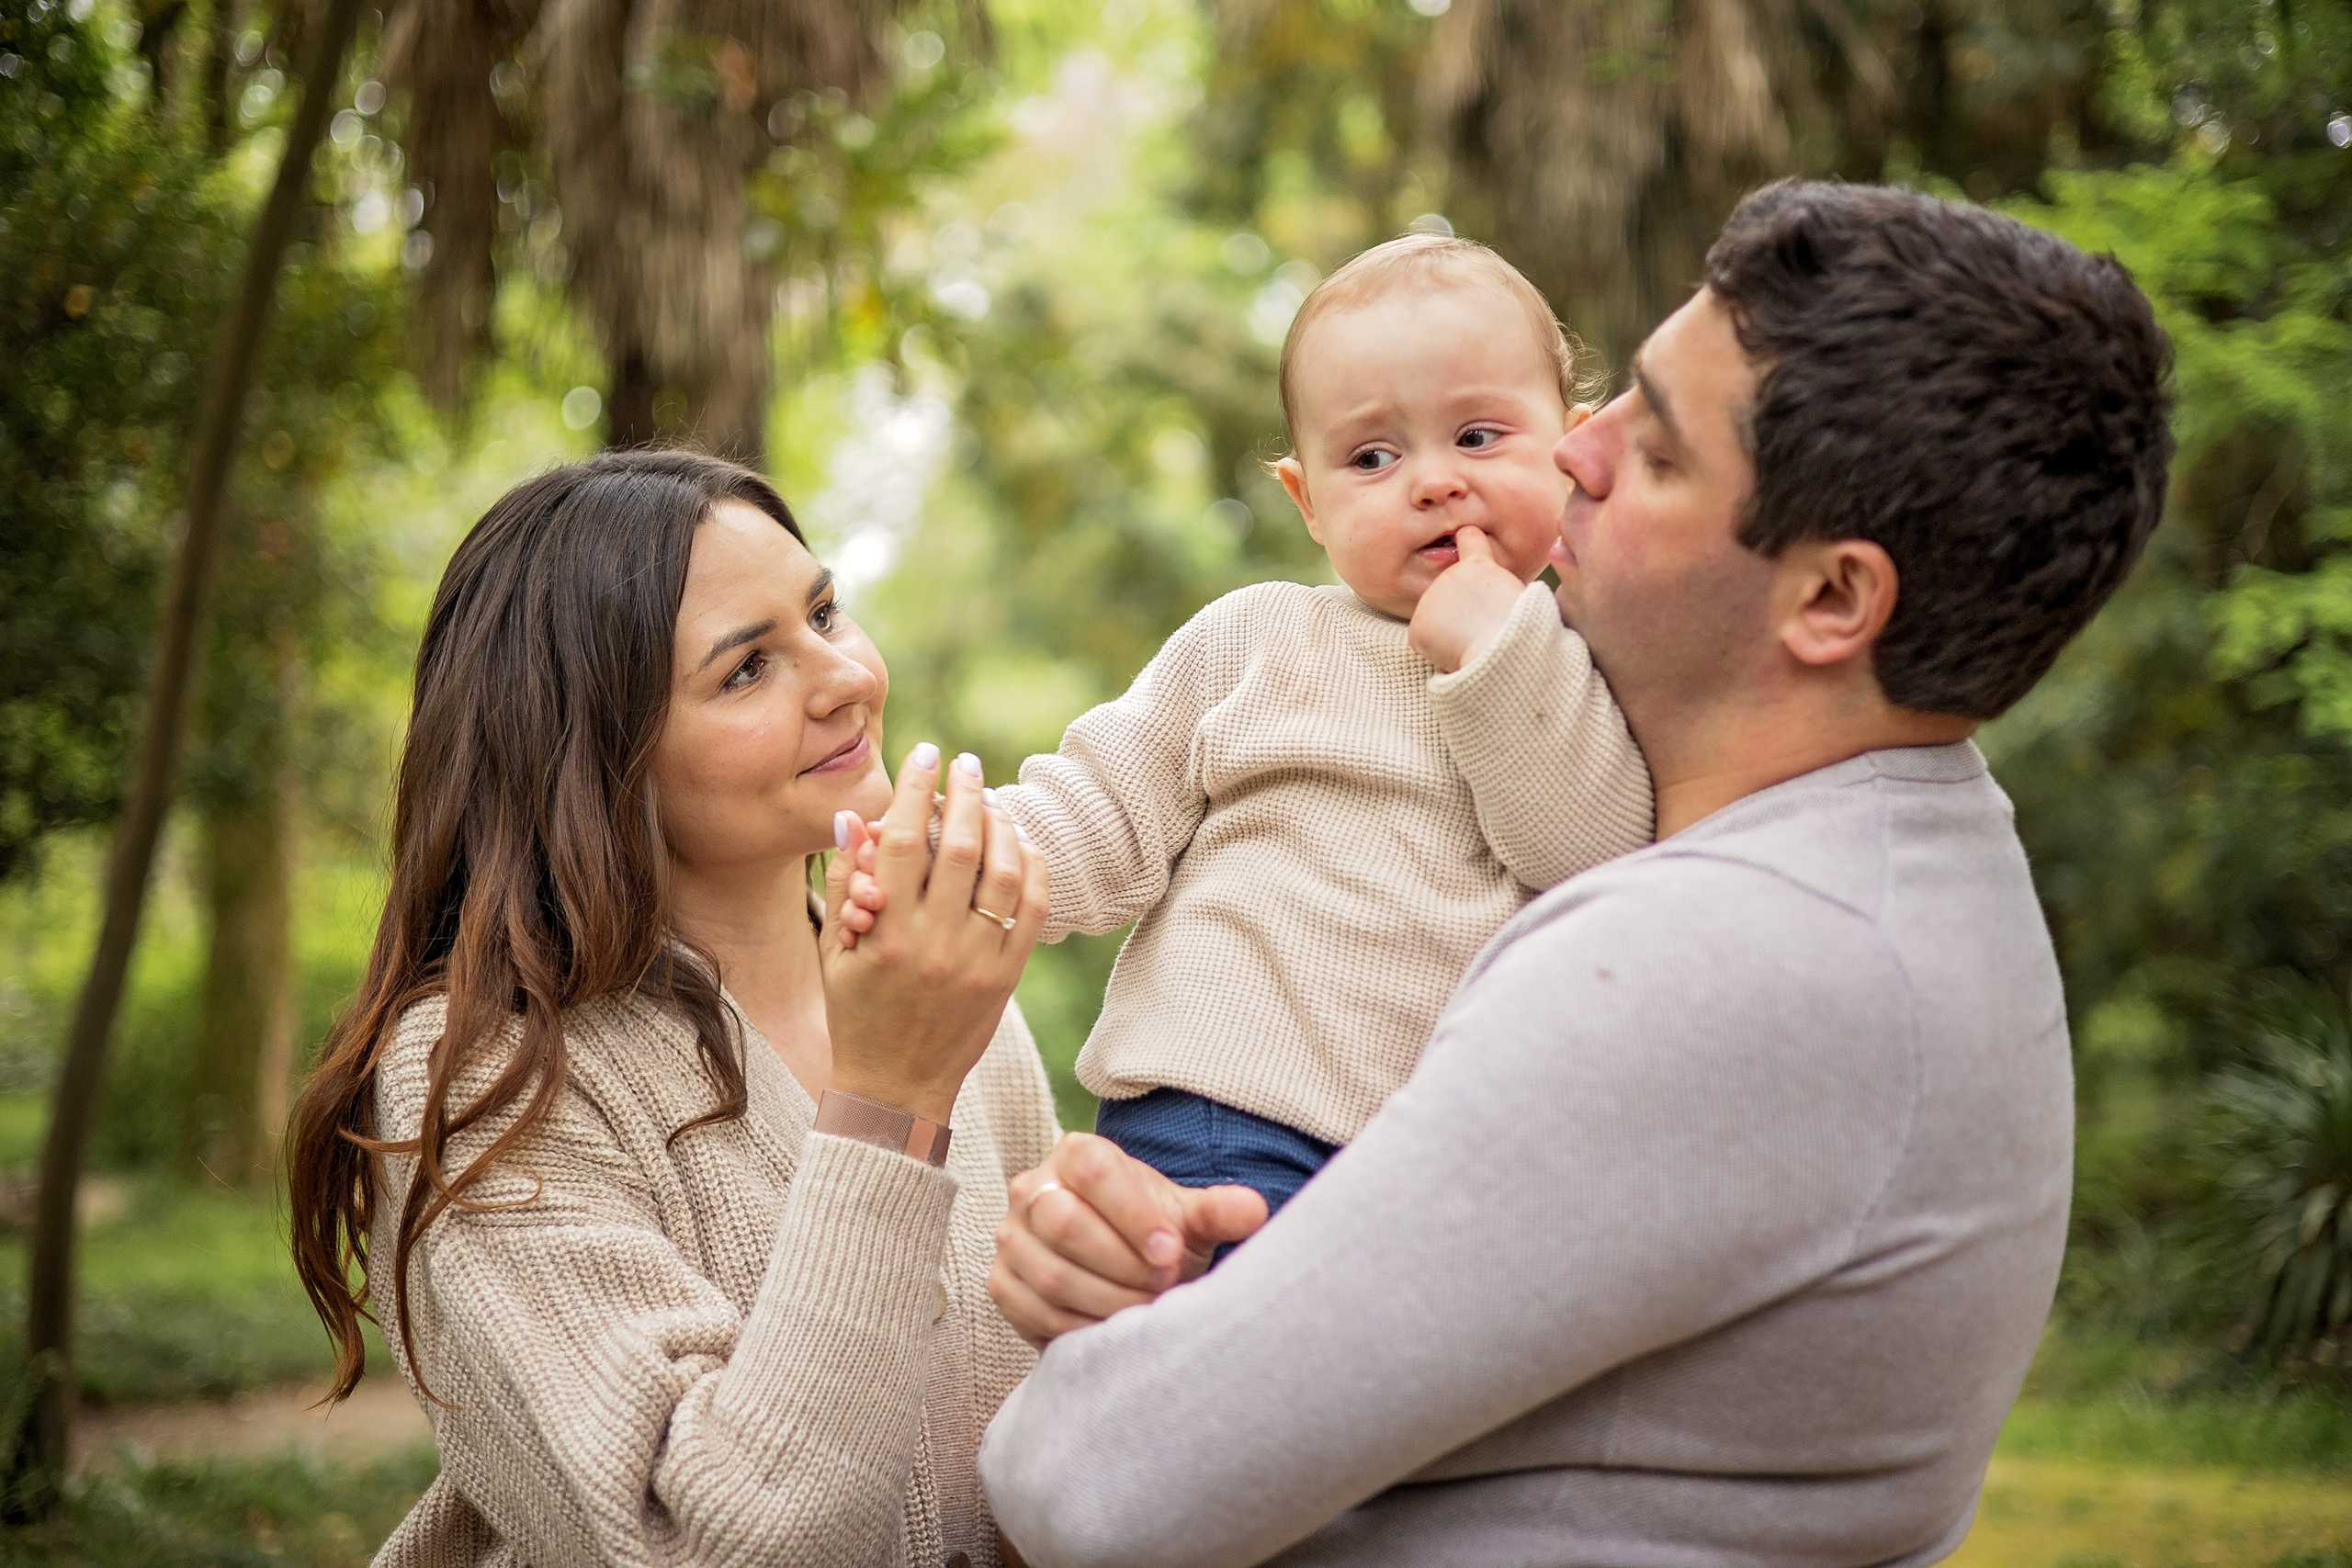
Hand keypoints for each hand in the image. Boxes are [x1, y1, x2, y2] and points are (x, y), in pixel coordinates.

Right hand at [819, 745, 1047, 1123]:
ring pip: (1002, 871)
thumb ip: (846, 881)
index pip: (899, 839)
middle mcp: (932, 943)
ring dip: (1000, 825)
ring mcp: (976, 961)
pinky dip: (1033, 867)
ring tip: (992, 801)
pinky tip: (1021, 844)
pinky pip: (1033, 909)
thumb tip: (852, 818)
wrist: (896, 1086)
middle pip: (958, 846)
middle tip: (965, 764)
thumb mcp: (836, 950)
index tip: (923, 754)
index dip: (913, 789)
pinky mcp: (1007, 977)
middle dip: (963, 793)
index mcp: (883, 933)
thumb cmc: (857, 1012)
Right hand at [987, 1132, 1268, 1347]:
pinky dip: (1080, 1326)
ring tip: (1146, 1309)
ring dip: (1107, 1299)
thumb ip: (1217, 1211)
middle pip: (1065, 1223)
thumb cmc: (1155, 1236)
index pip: (1096, 1173)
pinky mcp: (1001, 1283)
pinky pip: (1034, 1309)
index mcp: (1076, 1154)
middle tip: (1163, 1285)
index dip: (1135, 1216)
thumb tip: (1255, 1209)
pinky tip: (1112, 1328)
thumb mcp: (1188, 1219)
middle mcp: (1032, 1188)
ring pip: (1050, 1273)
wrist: (1121, 1268)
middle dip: (1122, 1264)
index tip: (1172, 1252)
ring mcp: (1011, 1237)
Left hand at [1407, 524, 1527, 673]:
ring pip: (1435, 618)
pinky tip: (1455, 652)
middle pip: (1450, 592)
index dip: (1467, 540)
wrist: (1503, 650)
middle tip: (1481, 626)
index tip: (1463, 536)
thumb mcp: (1518, 596)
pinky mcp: (1417, 627)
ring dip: (1448, 630)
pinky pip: (1424, 640)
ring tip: (1473, 640)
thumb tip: (1487, 594)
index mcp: (1479, 566)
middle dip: (1459, 608)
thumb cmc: (1521, 630)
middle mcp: (1449, 576)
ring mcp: (1429, 600)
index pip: (1469, 538)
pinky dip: (1435, 649)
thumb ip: (1496, 586)